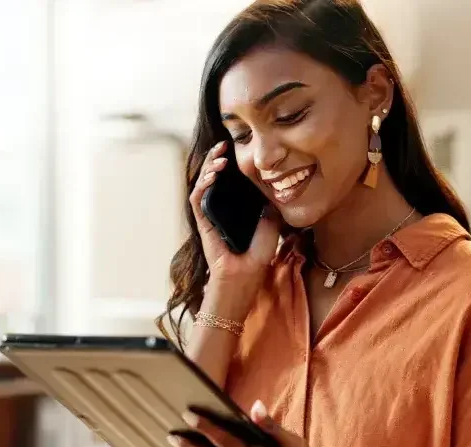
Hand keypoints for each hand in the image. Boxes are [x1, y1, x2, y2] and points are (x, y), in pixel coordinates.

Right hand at [190, 142, 280, 283]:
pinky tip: (212, 175)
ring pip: (202, 183)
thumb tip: (273, 188)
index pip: (228, 180)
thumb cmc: (257, 256)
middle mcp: (219, 208)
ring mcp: (209, 215)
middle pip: (212, 177)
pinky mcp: (202, 222)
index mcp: (234, 208)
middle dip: (215, 158)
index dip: (229, 163)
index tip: (236, 149)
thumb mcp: (271, 225)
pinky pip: (197, 199)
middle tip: (223, 145)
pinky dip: (202, 184)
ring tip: (219, 157)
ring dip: (208, 167)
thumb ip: (270, 207)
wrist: (245, 276)